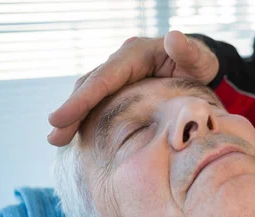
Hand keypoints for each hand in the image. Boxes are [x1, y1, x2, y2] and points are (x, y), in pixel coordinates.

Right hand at [47, 31, 218, 145]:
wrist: (200, 66)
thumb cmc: (200, 64)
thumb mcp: (199, 59)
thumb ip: (188, 52)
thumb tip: (174, 38)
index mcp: (135, 55)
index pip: (104, 78)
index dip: (82, 100)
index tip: (59, 119)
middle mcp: (121, 62)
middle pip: (90, 86)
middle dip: (71, 112)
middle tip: (53, 138)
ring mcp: (119, 74)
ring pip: (90, 94)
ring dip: (74, 116)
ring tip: (58, 140)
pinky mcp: (120, 87)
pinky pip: (99, 101)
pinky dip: (86, 117)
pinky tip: (77, 135)